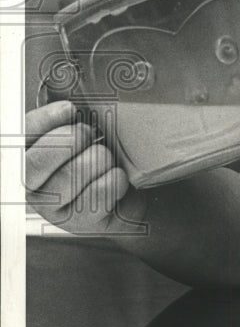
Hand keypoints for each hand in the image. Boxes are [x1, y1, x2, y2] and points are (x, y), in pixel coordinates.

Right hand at [25, 100, 146, 236]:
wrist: (131, 194)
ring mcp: (54, 208)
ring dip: (97, 160)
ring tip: (107, 158)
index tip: (70, 108)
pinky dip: (114, 180)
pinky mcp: (78, 223)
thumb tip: (74, 103)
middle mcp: (34, 184)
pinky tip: (118, 177)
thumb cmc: (102, 159)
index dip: (44, 121)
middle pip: (37, 162)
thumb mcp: (85, 134)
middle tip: (91, 135)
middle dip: (70, 141)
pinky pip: (96, 195)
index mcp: (30, 155)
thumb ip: (72, 119)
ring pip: (70, 177)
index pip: (22, 137)